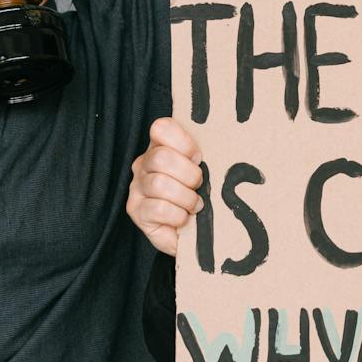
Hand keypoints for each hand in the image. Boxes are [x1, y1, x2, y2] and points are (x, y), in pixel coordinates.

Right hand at [125, 117, 206, 256]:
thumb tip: (226, 149)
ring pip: (159, 184)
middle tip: (199, 186)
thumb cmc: (198, 196)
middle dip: (189, 175)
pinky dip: (177, 215)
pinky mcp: (136, 210)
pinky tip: (183, 218)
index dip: (184, 143)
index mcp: (161, 146)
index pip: (162, 128)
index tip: (198, 158)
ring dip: (185, 198)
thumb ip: (206, 157)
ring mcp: (137, 187)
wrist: (189, 233)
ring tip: (195, 205)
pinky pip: (158, 208)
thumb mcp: (204, 172)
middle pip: (161, 157)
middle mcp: (144, 163)